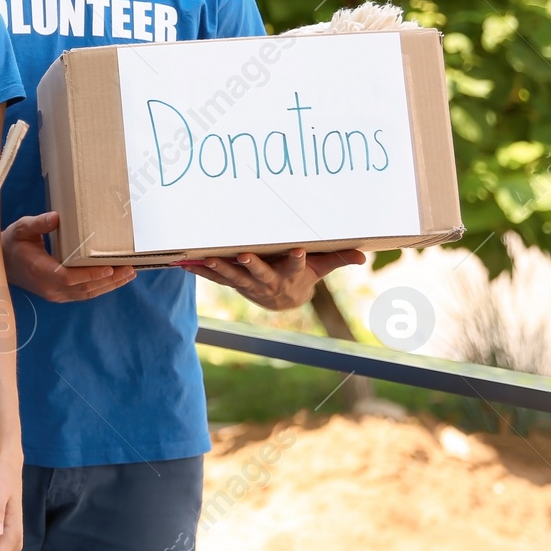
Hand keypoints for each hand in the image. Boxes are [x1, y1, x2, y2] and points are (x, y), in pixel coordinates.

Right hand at [2, 212, 134, 301]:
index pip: (68, 277)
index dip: (89, 274)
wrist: (2, 263)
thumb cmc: (13, 243)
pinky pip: (83, 293)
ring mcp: (55, 294)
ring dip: (109, 285)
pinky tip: (114, 279)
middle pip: (83, 288)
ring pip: (86, 293)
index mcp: (39, 270)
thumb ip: (38, 224)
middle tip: (130, 268)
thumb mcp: (21, 228)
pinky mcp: (60, 295)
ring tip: (129, 273)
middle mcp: (49, 287)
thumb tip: (56, 217)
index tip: (109, 268)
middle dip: (109, 280)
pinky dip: (100, 287)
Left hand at [182, 248, 365, 309]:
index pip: (297, 266)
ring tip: (207, 259)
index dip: (298, 260)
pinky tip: (185, 264)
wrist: (283, 299)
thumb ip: (338, 259)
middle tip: (244, 256)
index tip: (299, 250)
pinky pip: (216, 277)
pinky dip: (201, 271)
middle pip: (260, 273)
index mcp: (291, 275)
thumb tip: (364, 256)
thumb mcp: (320, 268)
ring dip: (220, 268)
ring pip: (234, 277)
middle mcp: (268, 281)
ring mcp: (248, 284)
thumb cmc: (302, 275)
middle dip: (252, 265)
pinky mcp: (233, 283)